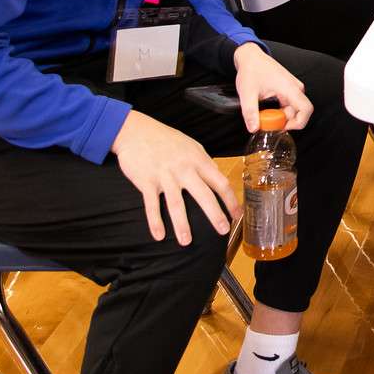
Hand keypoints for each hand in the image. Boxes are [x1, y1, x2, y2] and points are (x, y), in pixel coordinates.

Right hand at [111, 110, 239, 246]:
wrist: (136, 131)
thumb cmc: (166, 139)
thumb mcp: (191, 146)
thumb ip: (204, 162)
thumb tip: (217, 177)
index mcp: (198, 160)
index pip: (220, 182)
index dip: (230, 200)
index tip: (237, 214)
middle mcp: (184, 169)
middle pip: (203, 195)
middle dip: (215, 215)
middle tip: (223, 230)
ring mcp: (165, 176)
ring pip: (176, 204)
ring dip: (182, 225)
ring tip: (186, 242)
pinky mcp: (146, 182)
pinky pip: (151, 205)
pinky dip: (155, 221)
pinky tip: (159, 235)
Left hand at [233, 41, 311, 131]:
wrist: (251, 57)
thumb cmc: (251, 70)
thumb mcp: (247, 93)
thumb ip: (250, 112)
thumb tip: (253, 128)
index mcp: (289, 87)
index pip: (306, 109)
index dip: (298, 123)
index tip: (282, 128)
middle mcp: (295, 88)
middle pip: (299, 112)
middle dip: (284, 121)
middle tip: (267, 122)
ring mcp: (294, 88)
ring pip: (294, 110)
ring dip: (281, 116)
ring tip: (265, 114)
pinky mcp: (290, 90)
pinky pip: (290, 105)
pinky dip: (280, 112)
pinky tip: (268, 110)